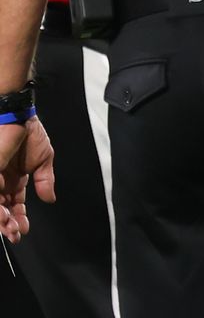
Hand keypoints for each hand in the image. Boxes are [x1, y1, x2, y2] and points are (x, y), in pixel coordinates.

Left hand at [0, 118, 54, 243]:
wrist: (18, 117)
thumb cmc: (30, 133)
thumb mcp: (44, 159)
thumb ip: (45, 180)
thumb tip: (50, 199)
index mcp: (14, 179)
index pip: (14, 204)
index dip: (19, 218)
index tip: (23, 230)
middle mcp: (1, 182)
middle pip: (2, 209)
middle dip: (8, 224)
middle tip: (15, 234)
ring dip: (2, 220)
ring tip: (10, 229)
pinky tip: (4, 217)